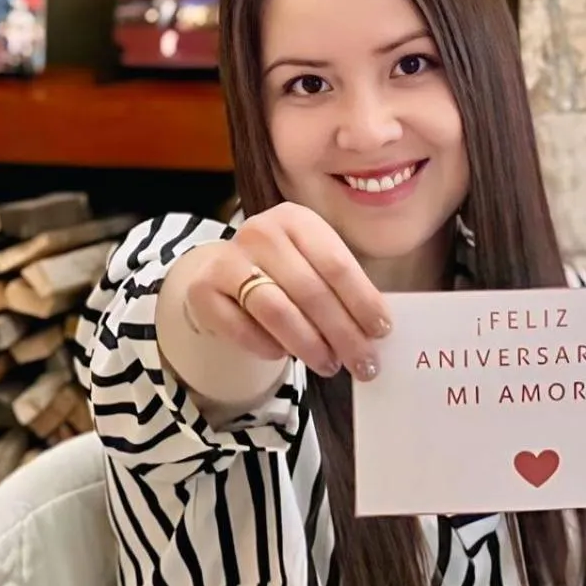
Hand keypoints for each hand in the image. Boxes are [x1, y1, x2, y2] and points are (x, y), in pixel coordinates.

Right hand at [183, 202, 390, 379]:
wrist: (227, 272)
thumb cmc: (288, 270)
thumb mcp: (317, 264)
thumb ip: (344, 289)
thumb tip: (376, 332)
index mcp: (298, 220)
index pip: (337, 265)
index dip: (362, 302)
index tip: (382, 332)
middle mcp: (261, 232)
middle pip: (310, 291)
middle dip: (343, 333)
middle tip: (364, 364)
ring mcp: (227, 259)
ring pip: (276, 311)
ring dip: (309, 344)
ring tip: (330, 365)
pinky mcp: (203, 290)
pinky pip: (241, 327)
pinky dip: (267, 346)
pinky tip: (284, 356)